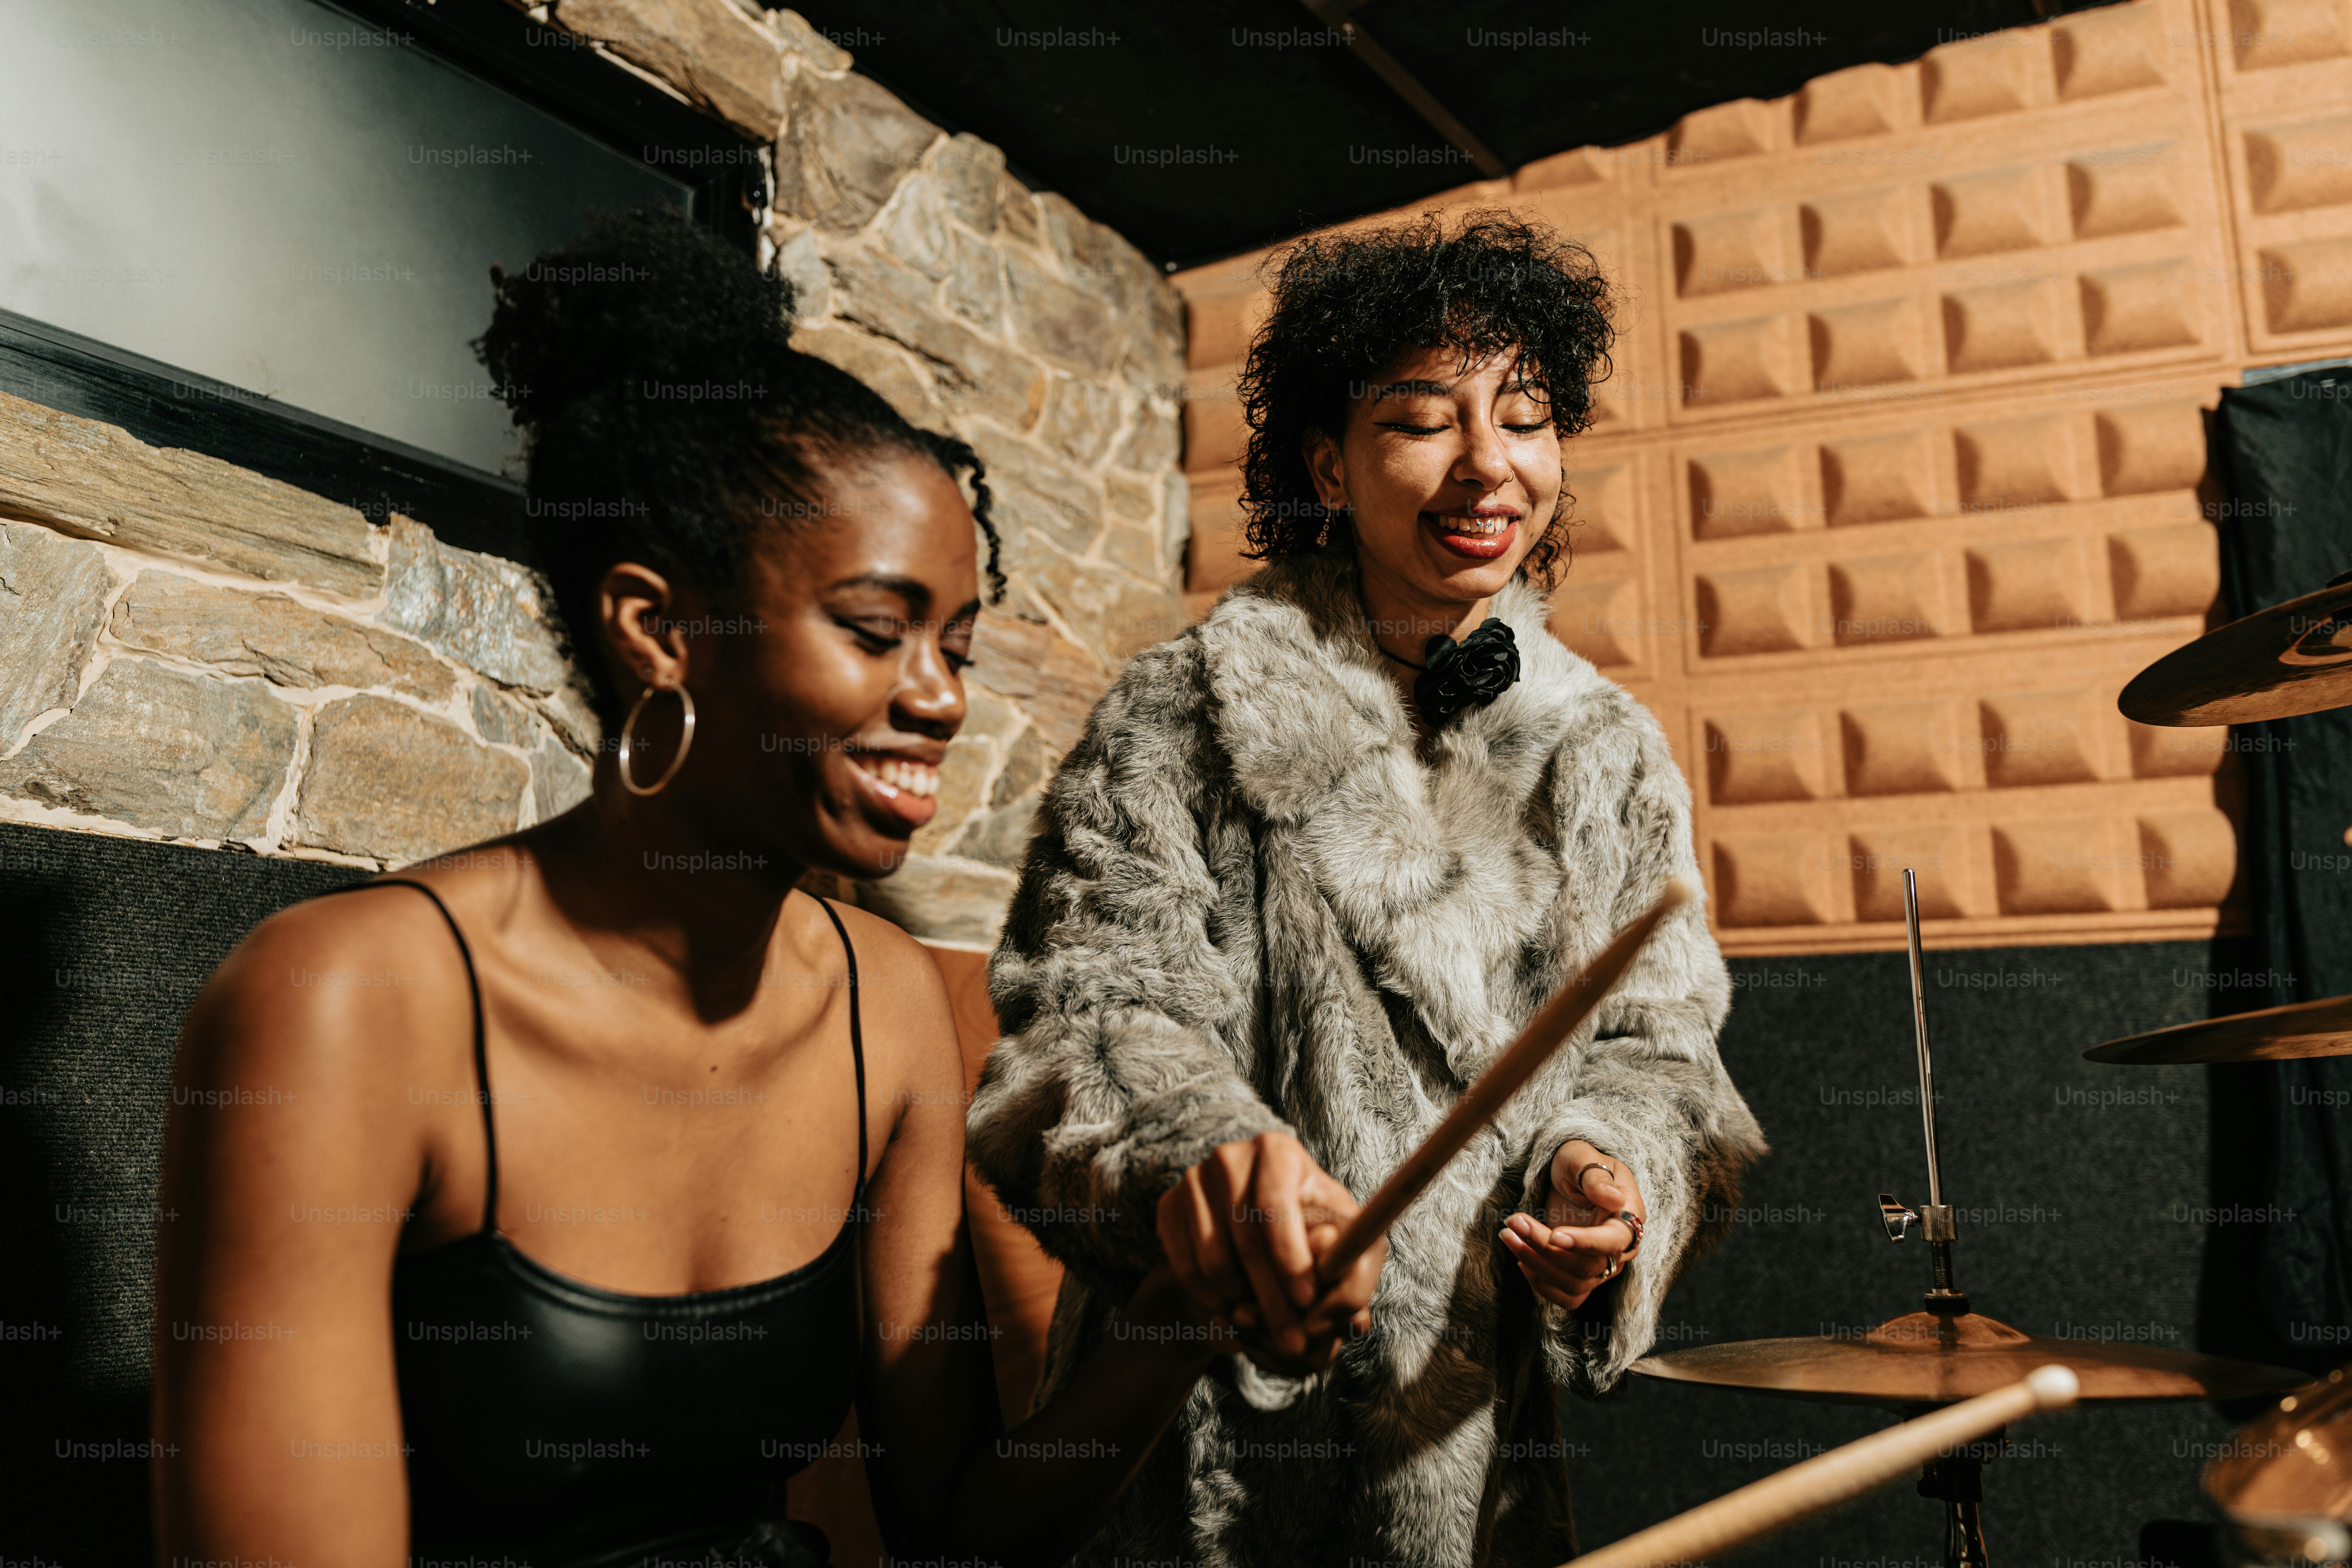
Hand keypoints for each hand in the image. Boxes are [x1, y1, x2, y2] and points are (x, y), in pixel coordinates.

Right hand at [1156, 1131, 1383, 1369]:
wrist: (1251, 1223)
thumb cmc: (1308, 1227)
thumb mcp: (1341, 1238)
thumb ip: (1354, 1270)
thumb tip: (1355, 1313)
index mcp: (1277, 1150)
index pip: (1276, 1205)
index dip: (1291, 1257)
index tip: (1307, 1302)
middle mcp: (1230, 1157)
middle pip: (1246, 1239)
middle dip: (1272, 1299)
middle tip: (1292, 1343)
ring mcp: (1192, 1180)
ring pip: (1213, 1259)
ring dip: (1240, 1303)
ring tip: (1264, 1323)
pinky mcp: (1168, 1206)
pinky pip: (1185, 1268)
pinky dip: (1211, 1300)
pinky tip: (1232, 1312)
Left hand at [1499, 1140, 1645, 1311]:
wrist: (1569, 1176)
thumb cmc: (1578, 1162)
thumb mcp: (1583, 1157)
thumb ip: (1596, 1177)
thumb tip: (1614, 1199)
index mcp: (1628, 1217)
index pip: (1612, 1241)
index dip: (1584, 1243)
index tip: (1554, 1235)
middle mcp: (1619, 1249)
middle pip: (1586, 1266)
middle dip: (1544, 1247)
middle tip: (1513, 1221)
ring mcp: (1602, 1266)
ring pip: (1573, 1283)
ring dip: (1536, 1264)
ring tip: (1507, 1235)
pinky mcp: (1583, 1276)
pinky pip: (1568, 1297)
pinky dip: (1543, 1286)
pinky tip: (1521, 1261)